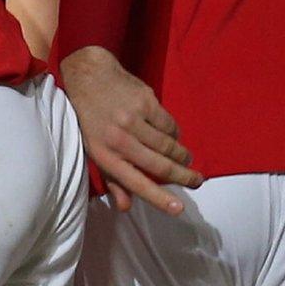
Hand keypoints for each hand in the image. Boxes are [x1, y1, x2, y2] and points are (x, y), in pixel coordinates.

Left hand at [60, 45, 204, 213]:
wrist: (88, 75)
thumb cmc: (89, 118)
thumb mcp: (92, 150)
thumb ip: (111, 179)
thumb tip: (126, 207)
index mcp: (103, 154)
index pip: (134, 183)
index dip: (158, 198)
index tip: (179, 209)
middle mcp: (118, 138)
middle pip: (160, 166)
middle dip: (184, 177)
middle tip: (197, 181)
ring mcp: (133, 119)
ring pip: (169, 146)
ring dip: (181, 156)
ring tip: (185, 160)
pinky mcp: (146, 102)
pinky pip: (170, 125)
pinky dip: (174, 133)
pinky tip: (170, 135)